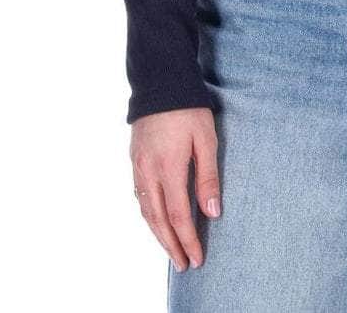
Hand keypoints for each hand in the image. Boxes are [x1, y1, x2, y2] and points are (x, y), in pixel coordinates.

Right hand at [130, 106, 220, 271]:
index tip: (197, 259)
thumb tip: (212, 212)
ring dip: (158, 234)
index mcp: (169, 168)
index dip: (187, 241)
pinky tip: (156, 220)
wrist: (160, 82)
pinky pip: (140, 196)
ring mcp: (138, 167)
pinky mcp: (134, 160)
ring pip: (146, 211)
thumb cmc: (188, 109)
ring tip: (172, 250)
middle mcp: (149, 172)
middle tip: (184, 265)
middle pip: (158, 221)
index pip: (178, 216)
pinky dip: (148, 215)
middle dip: (172, 246)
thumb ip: (208, 177)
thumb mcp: (206, 139)